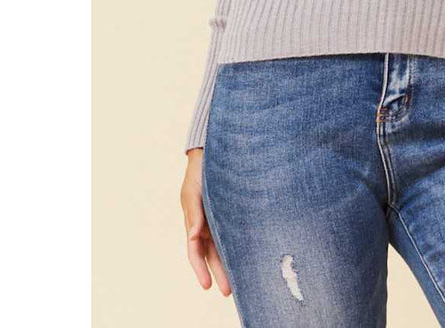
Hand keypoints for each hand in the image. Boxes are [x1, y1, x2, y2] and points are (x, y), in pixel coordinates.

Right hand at [181, 148, 231, 294]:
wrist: (212, 152)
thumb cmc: (199, 172)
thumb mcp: (193, 192)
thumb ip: (194, 213)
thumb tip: (193, 237)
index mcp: (194, 223)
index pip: (195, 252)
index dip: (201, 270)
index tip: (208, 286)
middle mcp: (207, 225)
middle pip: (212, 255)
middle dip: (220, 273)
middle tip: (230, 292)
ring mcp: (220, 219)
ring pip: (225, 246)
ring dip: (232, 262)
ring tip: (244, 280)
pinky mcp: (233, 210)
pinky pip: (237, 231)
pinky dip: (241, 244)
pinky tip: (251, 253)